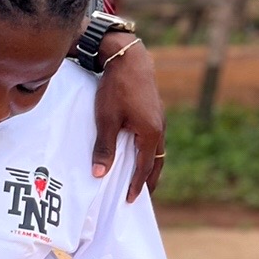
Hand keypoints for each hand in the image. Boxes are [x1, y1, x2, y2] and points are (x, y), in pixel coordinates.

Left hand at [93, 35, 164, 200]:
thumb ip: (104, 148)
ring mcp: (159, 119)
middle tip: (140, 197)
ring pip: (157, 151)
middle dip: (148, 180)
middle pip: (156, 162)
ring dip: (149, 166)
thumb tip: (99, 174)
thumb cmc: (116, 89)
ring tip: (140, 180)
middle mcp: (159, 128)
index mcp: (150, 133)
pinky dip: (148, 152)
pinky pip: (154, 139)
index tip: (130, 200)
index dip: (136, 185)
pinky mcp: (155, 111)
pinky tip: (138, 154)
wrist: (128, 58)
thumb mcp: (106, 120)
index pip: (144, 167)